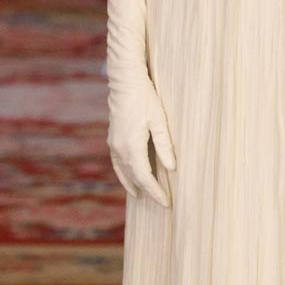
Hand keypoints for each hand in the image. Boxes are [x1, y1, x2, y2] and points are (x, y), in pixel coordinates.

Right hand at [108, 70, 175, 206]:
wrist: (125, 81)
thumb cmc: (145, 98)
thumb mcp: (160, 121)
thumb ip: (165, 146)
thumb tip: (172, 168)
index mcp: (132, 147)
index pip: (144, 178)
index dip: (155, 192)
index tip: (166, 203)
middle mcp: (120, 149)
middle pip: (134, 177)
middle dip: (148, 190)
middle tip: (161, 202)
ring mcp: (114, 144)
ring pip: (123, 171)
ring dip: (133, 184)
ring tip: (142, 196)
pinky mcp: (113, 138)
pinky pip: (117, 163)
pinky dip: (123, 173)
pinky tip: (129, 176)